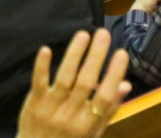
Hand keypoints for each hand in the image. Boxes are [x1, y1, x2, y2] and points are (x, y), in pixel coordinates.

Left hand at [15, 29, 129, 137]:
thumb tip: (125, 85)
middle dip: (96, 56)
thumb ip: (109, 110)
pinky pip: (38, 82)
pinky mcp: (35, 102)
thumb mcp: (94, 133)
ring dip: (74, 54)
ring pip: (65, 77)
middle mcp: (72, 114)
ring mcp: (51, 108)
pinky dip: (42, 66)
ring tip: (83, 34)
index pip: (105, 96)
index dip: (114, 74)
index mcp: (89, 123)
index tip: (121, 53)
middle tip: (103, 33)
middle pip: (86, 82)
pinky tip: (46, 49)